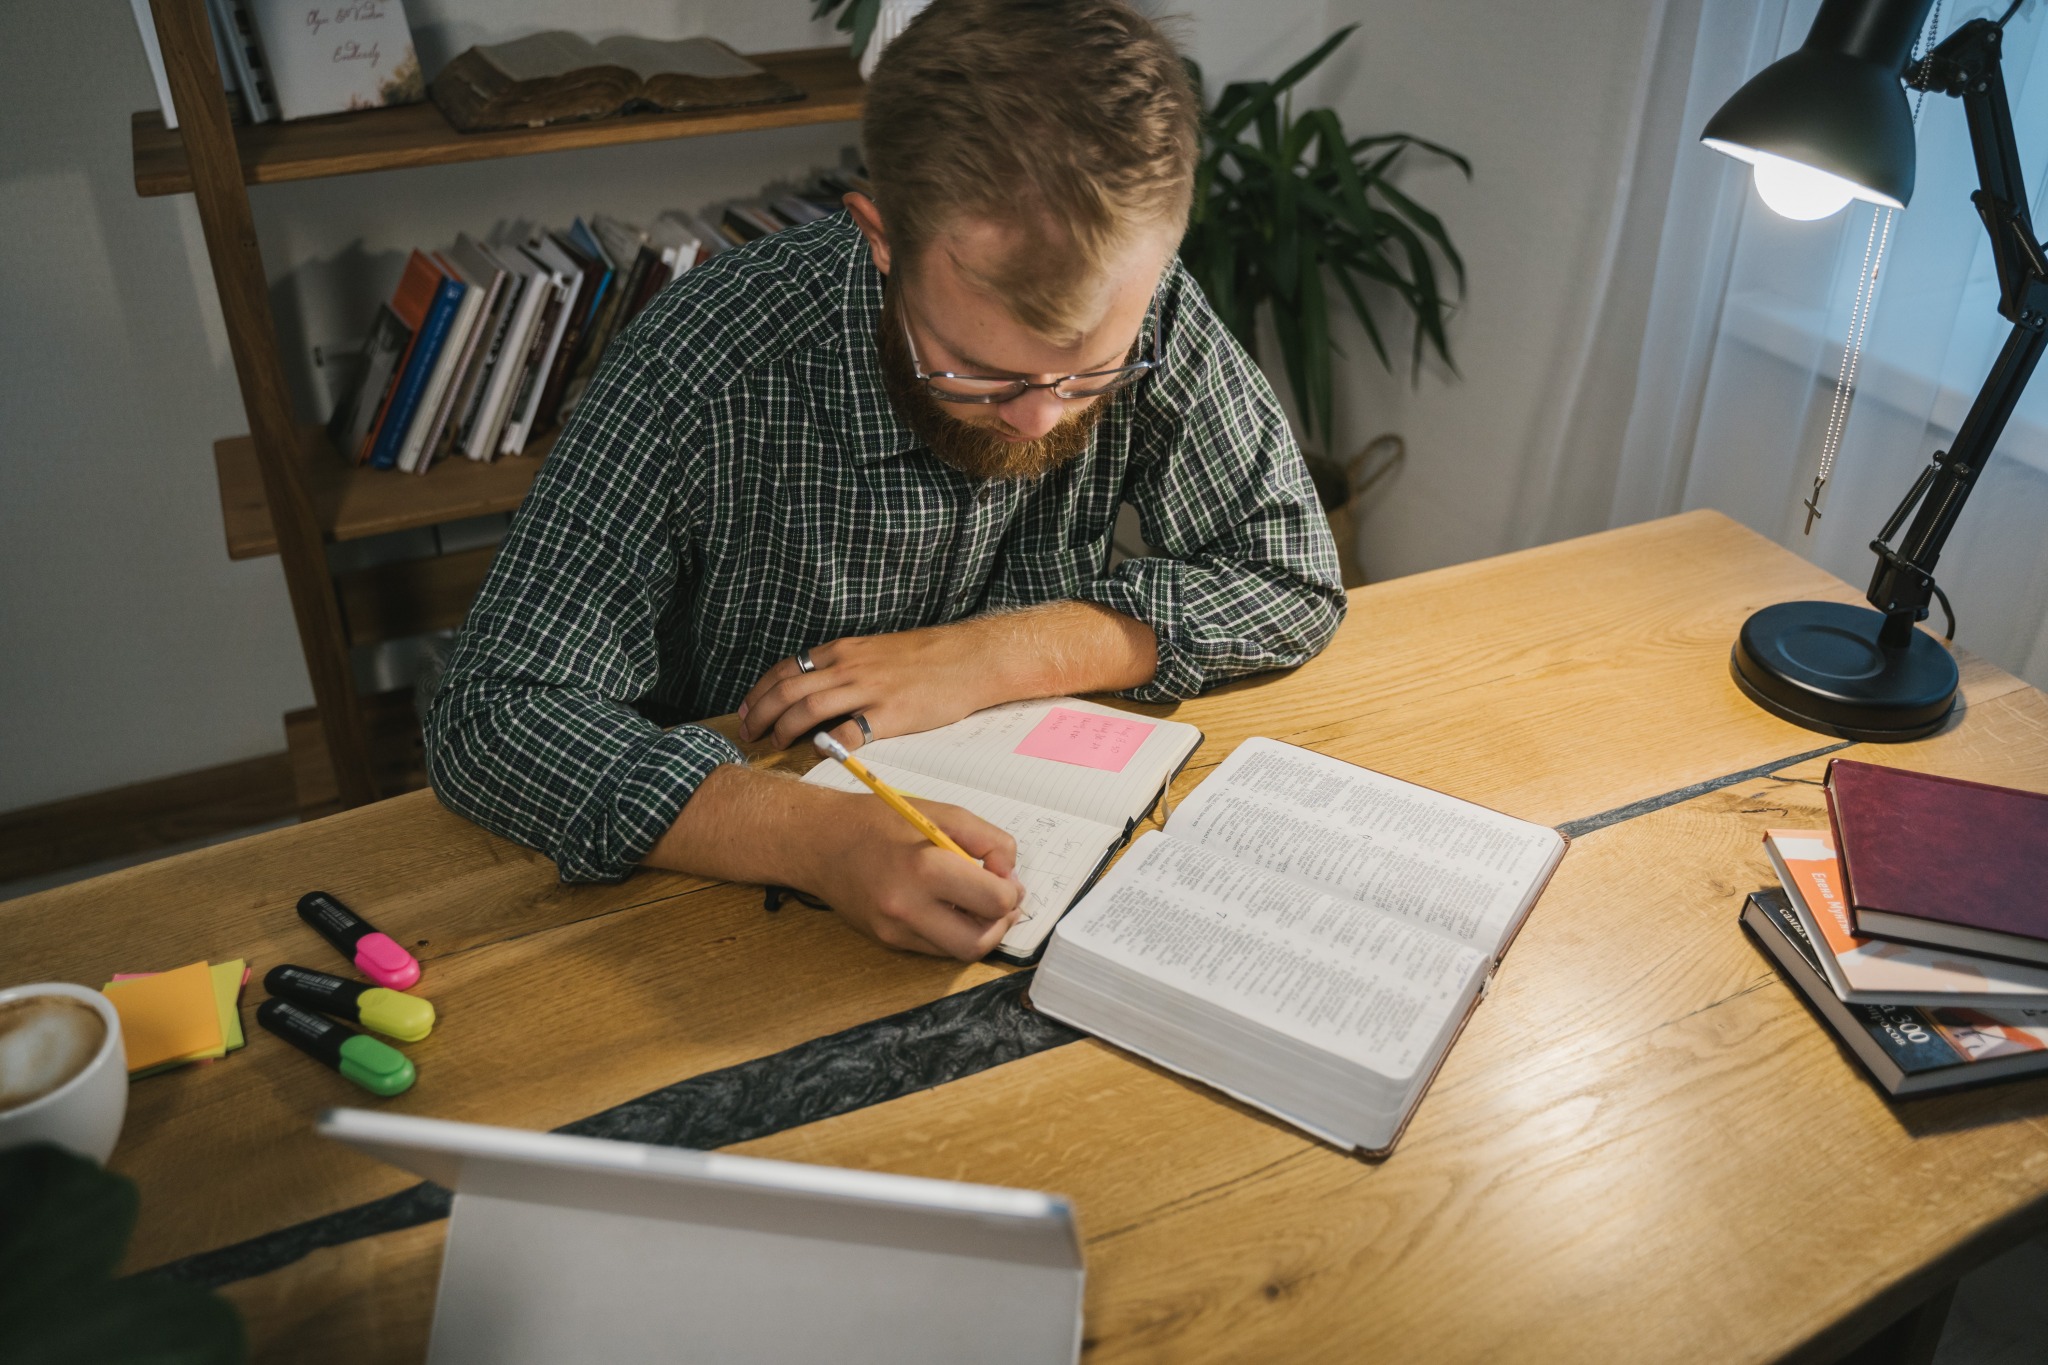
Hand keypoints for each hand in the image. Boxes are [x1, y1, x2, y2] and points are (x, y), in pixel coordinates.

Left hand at [737, 626, 994, 750]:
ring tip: (776, 744)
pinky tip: (820, 753)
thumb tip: (816, 689)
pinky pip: (850, 732)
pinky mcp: (891, 714)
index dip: (760, 692)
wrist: (969, 658)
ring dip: (785, 729)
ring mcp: (869, 690)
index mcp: (844, 651)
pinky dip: (829, 745)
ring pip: (808, 708)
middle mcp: (849, 667)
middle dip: (760, 714)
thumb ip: (846, 668)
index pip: (786, 669)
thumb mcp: (877, 651)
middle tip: (748, 734)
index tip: (747, 711)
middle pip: (787, 690)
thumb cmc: (927, 658)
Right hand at [808, 793, 1025, 958]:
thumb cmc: (879, 821)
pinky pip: (936, 948)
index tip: (1004, 875)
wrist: (820, 841)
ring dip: (980, 931)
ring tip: (976, 902)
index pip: (994, 900)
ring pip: (959, 951)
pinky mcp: (888, 940)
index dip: (1010, 889)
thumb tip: (1009, 875)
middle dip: (1001, 922)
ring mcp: (895, 929)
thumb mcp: (942, 813)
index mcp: (924, 868)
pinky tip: (948, 906)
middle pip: (980, 941)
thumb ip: (987, 840)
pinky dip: (952, 931)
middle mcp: (907, 907)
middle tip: (1002, 899)